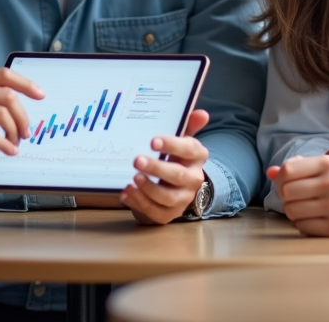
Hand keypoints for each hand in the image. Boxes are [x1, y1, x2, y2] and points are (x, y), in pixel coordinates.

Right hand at [0, 68, 44, 167]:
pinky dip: (6, 145)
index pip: (3, 74)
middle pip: (7, 95)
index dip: (26, 84)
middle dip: (23, 115)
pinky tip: (9, 151)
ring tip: (16, 142)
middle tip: (27, 131)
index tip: (41, 95)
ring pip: (2, 114)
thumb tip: (14, 107)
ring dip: (16, 131)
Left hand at [120, 109, 210, 225]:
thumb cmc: (174, 156)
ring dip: (149, 189)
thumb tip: (201, 113)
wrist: (174, 185)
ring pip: (168, 198)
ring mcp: (182, 199)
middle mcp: (193, 179)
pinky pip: (156, 212)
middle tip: (137, 160)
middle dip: (157, 168)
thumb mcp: (180, 140)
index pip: (188, 150)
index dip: (172, 145)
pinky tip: (127, 192)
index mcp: (197, 157)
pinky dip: (140, 203)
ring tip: (133, 178)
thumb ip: (187, 125)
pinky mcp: (169, 214)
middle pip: (178, 175)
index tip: (153, 141)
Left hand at [265, 155, 328, 236]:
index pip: (287, 170)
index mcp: (328, 163)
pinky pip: (301, 226)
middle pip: (286, 191)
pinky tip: (315, 218)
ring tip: (305, 207)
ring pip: (291, 210)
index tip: (285, 183)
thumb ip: (295, 168)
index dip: (280, 178)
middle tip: (296, 197)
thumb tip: (269, 172)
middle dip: (286, 196)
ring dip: (293, 211)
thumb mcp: (321, 168)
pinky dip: (303, 223)